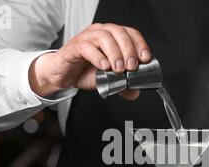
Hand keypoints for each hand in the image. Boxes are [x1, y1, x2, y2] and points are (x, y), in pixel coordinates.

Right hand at [29, 23, 151, 98]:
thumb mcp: (108, 80)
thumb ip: (122, 85)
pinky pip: (86, 47)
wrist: (64, 75)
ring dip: (115, 53)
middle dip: (129, 50)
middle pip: (118, 32)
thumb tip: (135, 92)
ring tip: (118, 69)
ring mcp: (87, 38)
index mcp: (112, 37)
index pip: (130, 33)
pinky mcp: (74, 47)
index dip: (139, 44)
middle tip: (131, 67)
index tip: (144, 59)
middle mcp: (100, 33)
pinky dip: (97, 57)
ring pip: (103, 36)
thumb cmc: (85, 71)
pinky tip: (104, 67)